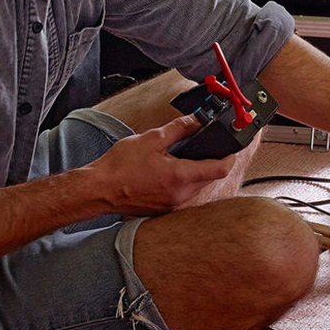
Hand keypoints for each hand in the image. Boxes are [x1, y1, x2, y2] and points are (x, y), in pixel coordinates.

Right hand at [86, 114, 246, 214]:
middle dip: (211, 161)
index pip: (220, 169)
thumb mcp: (152, 138)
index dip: (230, 156)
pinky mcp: (163, 209)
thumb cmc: (121, 166)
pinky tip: (168, 171)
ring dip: (195, 172)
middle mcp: (180, 195)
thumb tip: (198, 119)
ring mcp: (172, 205)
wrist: (98, 190)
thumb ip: (179, 128)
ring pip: (196, 187)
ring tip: (181, 157)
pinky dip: (182, 182)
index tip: (231, 147)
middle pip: (210, 178)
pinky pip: (183, 194)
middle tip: (203, 146)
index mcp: (181, 176)